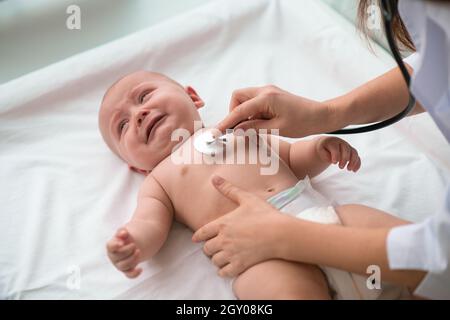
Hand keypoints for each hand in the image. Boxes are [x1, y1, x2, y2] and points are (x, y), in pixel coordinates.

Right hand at [106, 228, 141, 277]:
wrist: (132, 244)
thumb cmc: (126, 238)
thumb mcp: (124, 232)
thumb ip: (123, 231)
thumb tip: (123, 233)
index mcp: (111, 246)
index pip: (110, 247)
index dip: (115, 245)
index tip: (122, 242)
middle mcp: (113, 257)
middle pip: (118, 256)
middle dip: (128, 250)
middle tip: (134, 245)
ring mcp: (119, 264)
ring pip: (124, 266)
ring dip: (132, 259)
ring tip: (138, 251)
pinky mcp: (126, 270)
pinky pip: (129, 275)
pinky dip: (134, 273)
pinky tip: (140, 269)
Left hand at [192, 176, 287, 276]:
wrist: (280, 233)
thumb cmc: (265, 214)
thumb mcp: (246, 198)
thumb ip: (228, 189)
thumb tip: (214, 177)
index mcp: (222, 224)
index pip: (201, 233)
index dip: (198, 237)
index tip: (197, 239)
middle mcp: (223, 240)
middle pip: (206, 249)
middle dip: (209, 248)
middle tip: (215, 247)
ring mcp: (231, 254)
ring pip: (214, 261)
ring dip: (217, 259)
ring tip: (223, 256)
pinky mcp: (240, 265)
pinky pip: (223, 272)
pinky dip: (224, 271)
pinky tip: (229, 267)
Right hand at [215, 85, 333, 137]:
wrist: (321, 115)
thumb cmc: (303, 122)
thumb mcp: (277, 128)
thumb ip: (255, 128)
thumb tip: (237, 130)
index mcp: (266, 98)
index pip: (239, 110)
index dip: (226, 122)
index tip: (216, 132)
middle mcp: (265, 91)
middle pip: (237, 97)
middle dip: (234, 112)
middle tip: (239, 129)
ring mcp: (268, 91)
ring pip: (245, 99)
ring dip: (243, 113)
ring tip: (252, 128)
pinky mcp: (272, 96)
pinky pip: (254, 102)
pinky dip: (251, 113)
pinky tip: (259, 124)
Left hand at [316, 136, 360, 171]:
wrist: (328, 144)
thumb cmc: (323, 148)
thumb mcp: (321, 151)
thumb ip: (325, 155)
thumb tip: (333, 160)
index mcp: (333, 142)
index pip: (335, 148)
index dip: (336, 155)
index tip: (334, 163)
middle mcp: (342, 143)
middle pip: (346, 150)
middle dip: (344, 159)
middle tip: (340, 167)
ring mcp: (348, 147)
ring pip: (354, 153)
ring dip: (353, 162)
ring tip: (348, 169)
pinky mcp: (352, 152)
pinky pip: (357, 157)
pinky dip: (357, 164)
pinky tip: (354, 170)